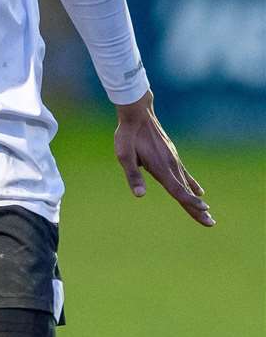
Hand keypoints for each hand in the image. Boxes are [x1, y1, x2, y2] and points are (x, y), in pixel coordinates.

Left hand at [114, 92, 213, 226]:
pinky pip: (184, 174)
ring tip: (207, 212)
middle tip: (211, 223)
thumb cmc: (127, 135)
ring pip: (186, 184)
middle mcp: (170, 164)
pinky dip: (192, 184)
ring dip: (196, 200)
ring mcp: (173, 159)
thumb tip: (140, 195)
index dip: (189, 202)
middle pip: (185, 191)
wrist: (138, 113)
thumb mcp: (124, 156)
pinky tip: (199, 191)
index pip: (177, 189)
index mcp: (160, 167)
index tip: (203, 211)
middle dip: (197, 208)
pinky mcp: (172, 155)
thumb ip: (133, 176)